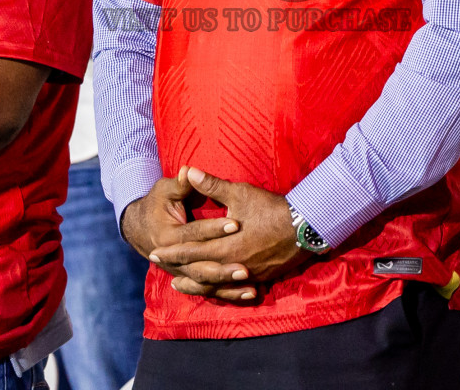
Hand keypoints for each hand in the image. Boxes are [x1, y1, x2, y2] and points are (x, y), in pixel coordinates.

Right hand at [121, 168, 246, 292]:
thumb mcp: (165, 191)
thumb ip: (180, 184)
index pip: (195, 234)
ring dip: (228, 286)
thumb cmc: (156, 205)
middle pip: (201, 266)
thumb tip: (190, 170)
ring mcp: (180, 272)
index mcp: (168, 237)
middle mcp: (172, 260)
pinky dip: (229, 294)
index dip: (214, 229)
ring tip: (250, 287)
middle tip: (247, 267)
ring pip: (206, 283)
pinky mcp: (189, 278)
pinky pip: (210, 290)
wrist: (139, 228)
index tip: (236, 224)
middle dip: (224, 268)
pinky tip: (249, 294)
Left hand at [148, 167, 304, 303]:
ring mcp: (248, 274)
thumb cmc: (271, 208)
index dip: (171, 252)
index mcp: (226, 245)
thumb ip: (212, 186)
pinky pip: (234, 288)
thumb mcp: (240, 193)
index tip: (153, 253)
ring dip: (195, 284)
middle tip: (159, 266)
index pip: (191, 250)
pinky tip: (213, 288)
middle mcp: (234, 264)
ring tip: (179, 285)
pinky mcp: (260, 277)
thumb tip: (187, 170)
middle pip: (199, 271)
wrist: (306, 227)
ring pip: (215, 284)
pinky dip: (219, 289)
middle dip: (178, 268)